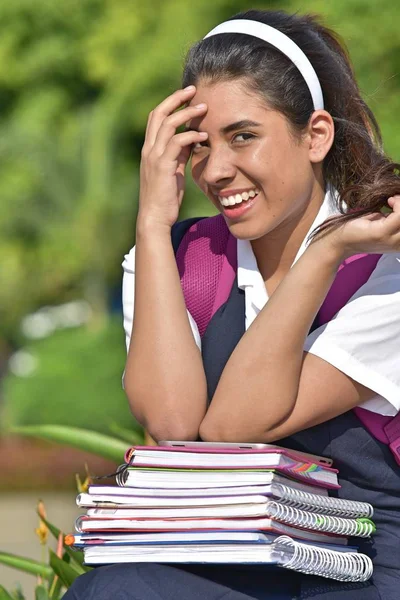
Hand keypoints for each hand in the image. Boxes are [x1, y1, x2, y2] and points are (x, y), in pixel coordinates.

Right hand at [137, 86, 207, 229]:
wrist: (155, 218)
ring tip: (204, 108)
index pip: (156, 117)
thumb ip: (178, 154)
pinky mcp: (162, 167)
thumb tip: (191, 140)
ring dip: (187, 113)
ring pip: (168, 124)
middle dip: (176, 98)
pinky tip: (204, 137)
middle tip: (194, 90)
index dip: (170, 103)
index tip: (187, 95)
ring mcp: (153, 157)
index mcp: (150, 149)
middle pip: (158, 113)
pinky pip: (176, 143)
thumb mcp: (173, 170)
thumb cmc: (166, 197)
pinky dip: (191, 136)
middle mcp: (148, 149)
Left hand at [320, 195, 399, 259]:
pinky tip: (389, 200)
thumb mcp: (381, 222)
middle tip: (396, 198)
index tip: (398, 201)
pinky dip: (398, 203)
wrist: (337, 240)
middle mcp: (398, 245)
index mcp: (399, 244)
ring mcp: (391, 241)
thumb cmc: (357, 229)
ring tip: (392, 199)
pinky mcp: (382, 233)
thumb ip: (394, 217)